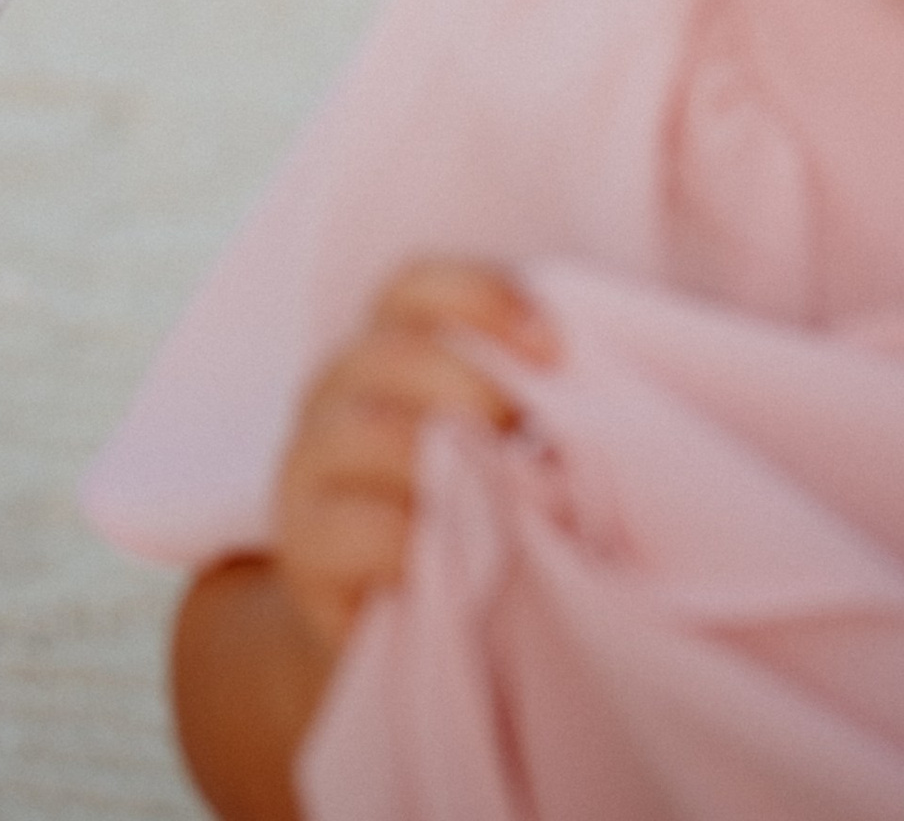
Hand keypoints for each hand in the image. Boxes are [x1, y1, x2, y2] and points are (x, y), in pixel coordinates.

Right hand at [272, 260, 555, 661]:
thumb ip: (531, 404)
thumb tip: (611, 382)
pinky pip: (357, 528)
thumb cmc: (468, 518)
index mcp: (384, 348)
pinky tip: (463, 560)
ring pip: (371, 432)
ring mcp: (308, 465)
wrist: (385, 624)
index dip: (482, 296)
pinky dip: (416, 540)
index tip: (553, 344)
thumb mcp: (497, 447)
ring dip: (451, 464)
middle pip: (394, 351)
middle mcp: (335, 391)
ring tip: (507, 499)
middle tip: (530, 434)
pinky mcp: (301, 545)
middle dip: (476, 384)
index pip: (415, 288)